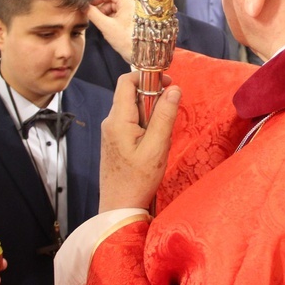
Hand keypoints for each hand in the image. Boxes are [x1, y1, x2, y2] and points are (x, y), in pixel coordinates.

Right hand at [89, 0, 135, 63]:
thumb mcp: (106, 26)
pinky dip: (111, 22)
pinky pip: (119, 18)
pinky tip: (109, 31)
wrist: (140, 55)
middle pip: (113, 1)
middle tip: (95, 17)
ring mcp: (132, 15)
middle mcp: (132, 7)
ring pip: (115, 10)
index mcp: (128, 3)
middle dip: (102, 8)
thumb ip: (93, 14)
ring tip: (102, 26)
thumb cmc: (126, 40)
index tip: (91, 4)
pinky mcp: (131, 24)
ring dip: (106, 16)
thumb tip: (84, 7)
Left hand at [98, 71, 180, 212]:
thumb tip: (174, 89)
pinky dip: (146, 126)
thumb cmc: (137, 181)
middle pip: (131, 94)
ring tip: (161, 136)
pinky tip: (153, 144)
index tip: (167, 83)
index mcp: (118, 119)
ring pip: (134, 109)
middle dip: (153, 99)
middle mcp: (110, 121)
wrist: (119, 207)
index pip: (127, 81)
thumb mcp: (157, 147)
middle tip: (169, 114)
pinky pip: (132, 123)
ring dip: (151, 115)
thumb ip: (165, 116)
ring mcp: (111, 132)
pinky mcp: (115, 141)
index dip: (147, 76)